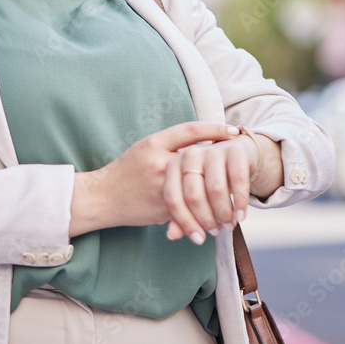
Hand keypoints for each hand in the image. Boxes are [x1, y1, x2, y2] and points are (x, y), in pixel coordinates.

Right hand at [70, 122, 238, 236]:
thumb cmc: (126, 170)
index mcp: (154, 143)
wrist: (102, 196)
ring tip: (234, 195)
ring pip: (198, 188)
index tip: (234, 130)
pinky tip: (215, 215)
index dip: (214, 128)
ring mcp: (161, 186)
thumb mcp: (145, 149)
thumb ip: (171, 147)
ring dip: (217, 194)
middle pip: (200, 160)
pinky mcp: (161, 207)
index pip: (190, 130)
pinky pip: (188, 209)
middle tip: (242, 164)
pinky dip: (201, 213)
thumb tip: (204, 145)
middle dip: (223, 164)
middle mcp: (159, 162)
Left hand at [163, 132, 260, 244]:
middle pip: (194, 195)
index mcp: (173, 165)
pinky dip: (240, 202)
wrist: (237, 153)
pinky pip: (238, 180)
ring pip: (216, 189)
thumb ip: (182, 214)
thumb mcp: (195, 194)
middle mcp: (190, 154)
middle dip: (207, 219)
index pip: (173, 198)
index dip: (185, 222)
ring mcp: (212, 150)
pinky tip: (241, 215)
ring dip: (224, 213)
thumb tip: (172, 235)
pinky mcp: (235, 150)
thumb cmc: (210, 178)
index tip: (198, 239)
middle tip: (217, 231)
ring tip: (229, 225)